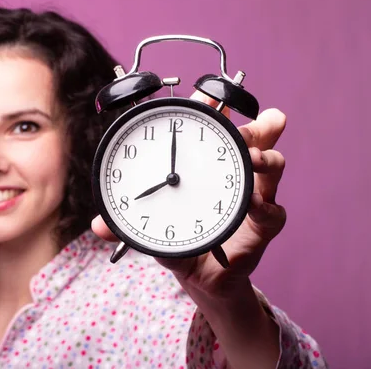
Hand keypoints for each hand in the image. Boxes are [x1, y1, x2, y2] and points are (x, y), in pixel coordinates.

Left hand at [92, 90, 286, 299]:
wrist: (200, 276)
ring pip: (272, 165)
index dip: (214, 106)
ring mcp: (252, 195)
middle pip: (253, 138)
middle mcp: (233, 172)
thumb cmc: (177, 237)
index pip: (213, 127)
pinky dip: (264, 205)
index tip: (209, 94)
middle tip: (251, 122)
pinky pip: (273, 212)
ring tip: (253, 158)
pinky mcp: (263, 225)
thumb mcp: (148, 226)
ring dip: (265, 158)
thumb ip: (124, 223)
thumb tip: (97, 226)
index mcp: (206, 163)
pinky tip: (254, 202)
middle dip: (255, 125)